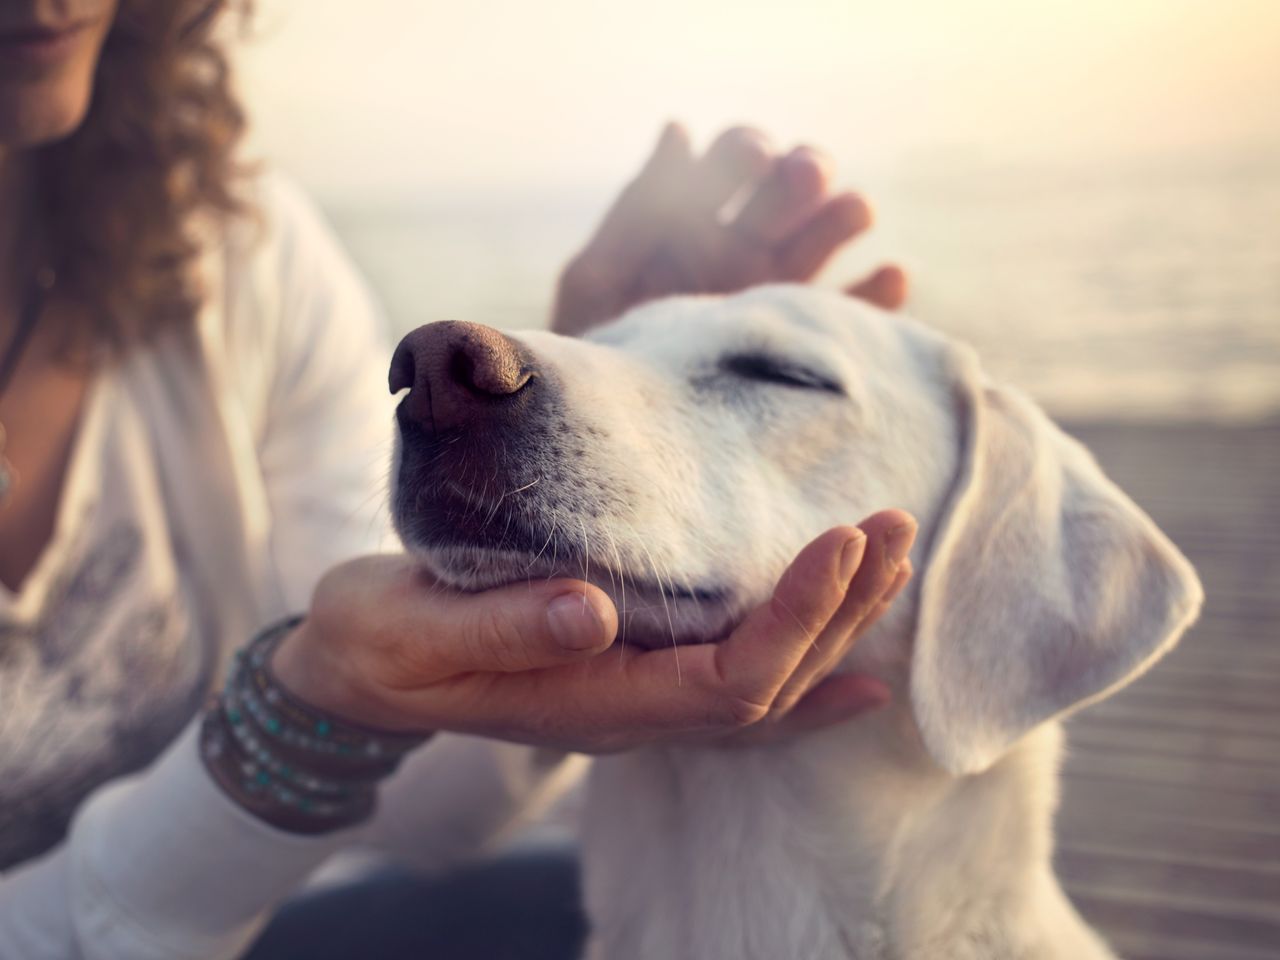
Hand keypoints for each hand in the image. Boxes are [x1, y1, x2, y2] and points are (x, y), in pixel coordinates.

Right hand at [272, 511, 916, 753]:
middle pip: (770, 684)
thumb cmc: (378, 643)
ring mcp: (636, 700)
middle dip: (841, 609)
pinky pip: (738, 690)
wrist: (355, 668)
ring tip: (891, 559)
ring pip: (766, 685)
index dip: (795, 617)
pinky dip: (805, 675)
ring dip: (836, 625)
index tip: (842, 539)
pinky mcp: (631, 672)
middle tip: (892, 525)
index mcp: (591, 703)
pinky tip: (858, 670)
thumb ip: (500, 627)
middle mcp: (631, 713)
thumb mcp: (412, 630)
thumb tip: (592, 610)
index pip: (727, 679)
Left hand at [551, 123, 908, 336]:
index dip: (746, 151)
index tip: (753, 158)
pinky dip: (879, 294)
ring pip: (826, 238)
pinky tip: (890, 277)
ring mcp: (779, 295)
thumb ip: (637, 212)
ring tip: (854, 211)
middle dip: (802, 173)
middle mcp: (744, 250)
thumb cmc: (595, 358)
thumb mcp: (598, 282)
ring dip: (845, 215)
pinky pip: (854, 314)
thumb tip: (679, 128)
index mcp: (694, 222)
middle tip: (805, 176)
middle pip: (789, 190)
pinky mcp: (806, 344)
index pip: (734, 162)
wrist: (619, 440)